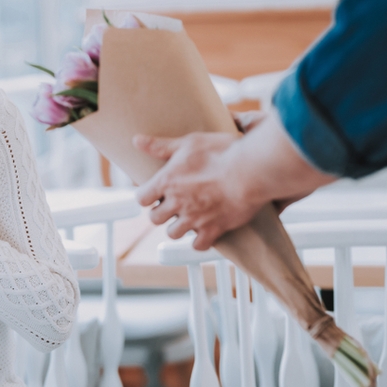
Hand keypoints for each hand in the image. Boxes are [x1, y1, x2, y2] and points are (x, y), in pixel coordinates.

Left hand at [134, 113, 336, 249]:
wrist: (250, 171)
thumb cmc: (221, 152)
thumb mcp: (189, 142)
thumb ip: (161, 146)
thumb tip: (136, 141)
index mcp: (167, 181)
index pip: (141, 198)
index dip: (147, 196)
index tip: (155, 193)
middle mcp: (177, 203)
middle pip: (154, 219)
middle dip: (161, 212)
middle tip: (173, 205)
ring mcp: (194, 219)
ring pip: (173, 234)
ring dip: (178, 227)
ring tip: (188, 217)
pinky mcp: (213, 230)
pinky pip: (198, 245)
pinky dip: (200, 241)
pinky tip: (205, 231)